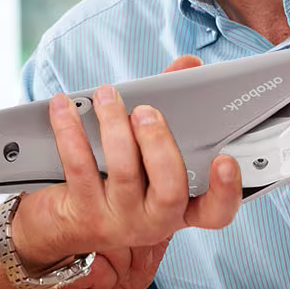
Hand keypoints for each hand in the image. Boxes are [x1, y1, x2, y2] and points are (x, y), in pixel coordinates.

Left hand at [11, 55, 241, 288]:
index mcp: (180, 207)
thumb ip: (174, 106)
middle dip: (160, 145)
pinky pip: (79, 167)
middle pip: (171, 191)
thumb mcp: (147, 153)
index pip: (216, 211)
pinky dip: (71, 130)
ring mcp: (119, 221)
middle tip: (146, 112)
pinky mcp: (83, 214)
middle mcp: (154, 221)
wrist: (63, 223)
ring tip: (107, 96)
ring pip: (124, 173)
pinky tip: (64, 105)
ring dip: (114, 127)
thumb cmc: (114, 180)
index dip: (227, 190)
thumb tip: (189, 65)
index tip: (225, 159)